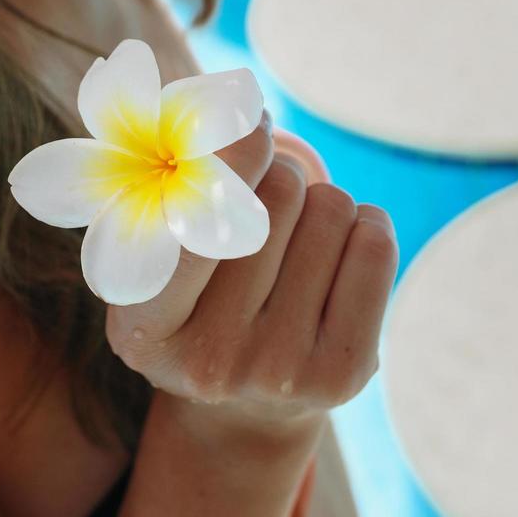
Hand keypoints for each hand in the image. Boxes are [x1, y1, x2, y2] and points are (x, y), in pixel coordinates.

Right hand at [105, 108, 398, 437]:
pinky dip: (365, 223)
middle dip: (277, 175)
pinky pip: (374, 243)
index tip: (250, 120)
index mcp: (143, 329)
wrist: (241, 406)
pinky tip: (338, 251)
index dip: (231, 160)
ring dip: (320, 201)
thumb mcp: (154, 260)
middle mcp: (209, 361)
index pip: (194, 228)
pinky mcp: (344, 375)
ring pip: (329, 207)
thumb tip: (236, 110)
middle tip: (264, 201)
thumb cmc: (193, 300)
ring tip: (296, 241)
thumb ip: (170, 194)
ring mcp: (280, 373)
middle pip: (276, 194)